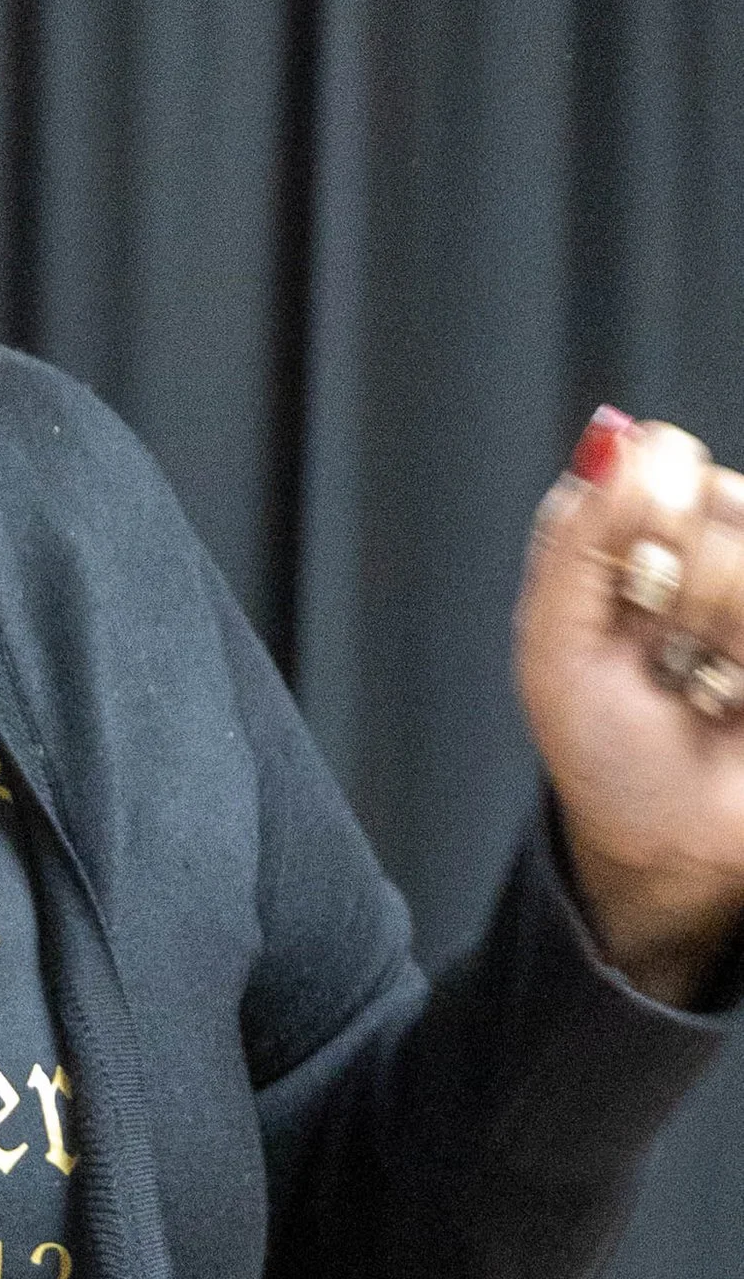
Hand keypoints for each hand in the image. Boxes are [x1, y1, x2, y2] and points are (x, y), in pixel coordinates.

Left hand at [516, 412, 743, 1003]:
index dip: (644, 504)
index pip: (661, 455)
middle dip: (678, 581)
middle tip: (662, 649)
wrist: (668, 843)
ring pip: (743, 548)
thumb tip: (611, 435)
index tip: (624, 585)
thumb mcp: (553, 646)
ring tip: (705, 679)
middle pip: (716, 493)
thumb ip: (575, 539)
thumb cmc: (604, 750)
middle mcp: (717, 549)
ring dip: (721, 623)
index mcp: (642, 539)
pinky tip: (739, 692)